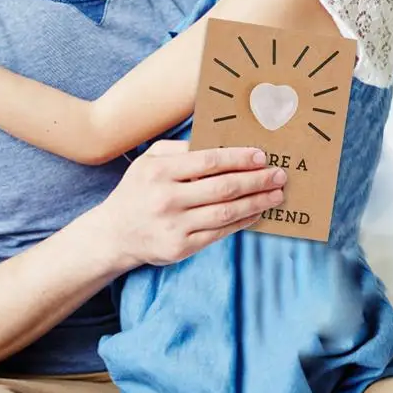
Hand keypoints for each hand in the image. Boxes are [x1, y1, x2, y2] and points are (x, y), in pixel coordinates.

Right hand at [96, 141, 284, 269]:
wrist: (114, 234)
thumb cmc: (137, 190)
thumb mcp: (148, 160)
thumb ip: (179, 149)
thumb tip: (219, 144)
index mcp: (159, 172)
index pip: (207, 161)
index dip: (238, 158)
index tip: (261, 155)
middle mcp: (166, 199)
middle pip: (222, 187)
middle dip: (256, 180)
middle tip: (279, 174)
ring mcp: (174, 225)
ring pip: (226, 212)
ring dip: (256, 202)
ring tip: (276, 194)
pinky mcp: (181, 247)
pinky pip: (220, 233)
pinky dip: (242, 222)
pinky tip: (256, 212)